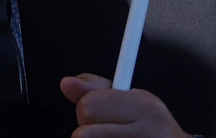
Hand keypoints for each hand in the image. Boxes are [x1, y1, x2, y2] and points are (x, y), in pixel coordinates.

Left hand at [61, 73, 189, 137]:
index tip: (98, 113)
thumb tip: (66, 82)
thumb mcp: (130, 100)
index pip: (88, 107)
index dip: (87, 111)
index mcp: (145, 106)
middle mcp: (149, 132)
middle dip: (89, 130)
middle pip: (83, 133)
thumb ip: (95, 89)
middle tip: (109, 130)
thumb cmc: (149, 127)